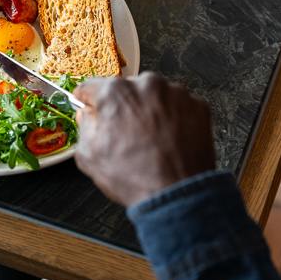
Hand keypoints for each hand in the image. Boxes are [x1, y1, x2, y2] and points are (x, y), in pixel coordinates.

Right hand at [73, 73, 216, 207]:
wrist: (176, 195)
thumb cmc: (134, 177)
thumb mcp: (88, 156)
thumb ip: (83, 126)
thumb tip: (88, 115)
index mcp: (115, 92)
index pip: (91, 87)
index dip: (87, 101)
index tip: (91, 109)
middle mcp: (146, 84)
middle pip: (125, 89)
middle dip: (122, 108)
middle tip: (125, 134)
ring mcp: (175, 93)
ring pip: (153, 96)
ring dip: (148, 111)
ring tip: (150, 140)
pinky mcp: (197, 105)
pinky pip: (177, 106)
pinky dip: (172, 119)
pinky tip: (168, 140)